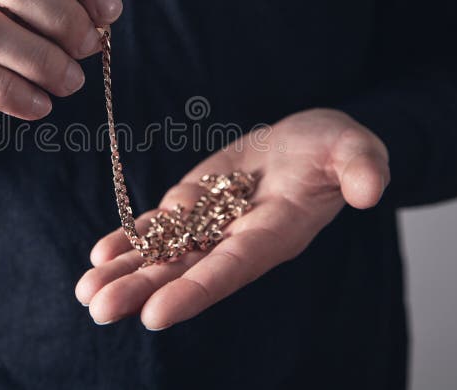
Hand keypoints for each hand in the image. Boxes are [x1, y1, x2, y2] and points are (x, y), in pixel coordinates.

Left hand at [75, 108, 389, 329]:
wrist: (306, 143)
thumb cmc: (333, 147)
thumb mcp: (354, 147)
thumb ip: (362, 167)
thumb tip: (371, 190)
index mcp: (275, 233)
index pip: (232, 267)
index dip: (195, 291)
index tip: (155, 314)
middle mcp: (238, 239)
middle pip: (187, 271)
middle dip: (143, 290)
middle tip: (99, 312)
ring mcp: (212, 224)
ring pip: (165, 255)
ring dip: (126, 273)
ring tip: (86, 293)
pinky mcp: (195, 205)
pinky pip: (159, 229)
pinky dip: (129, 242)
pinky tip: (99, 257)